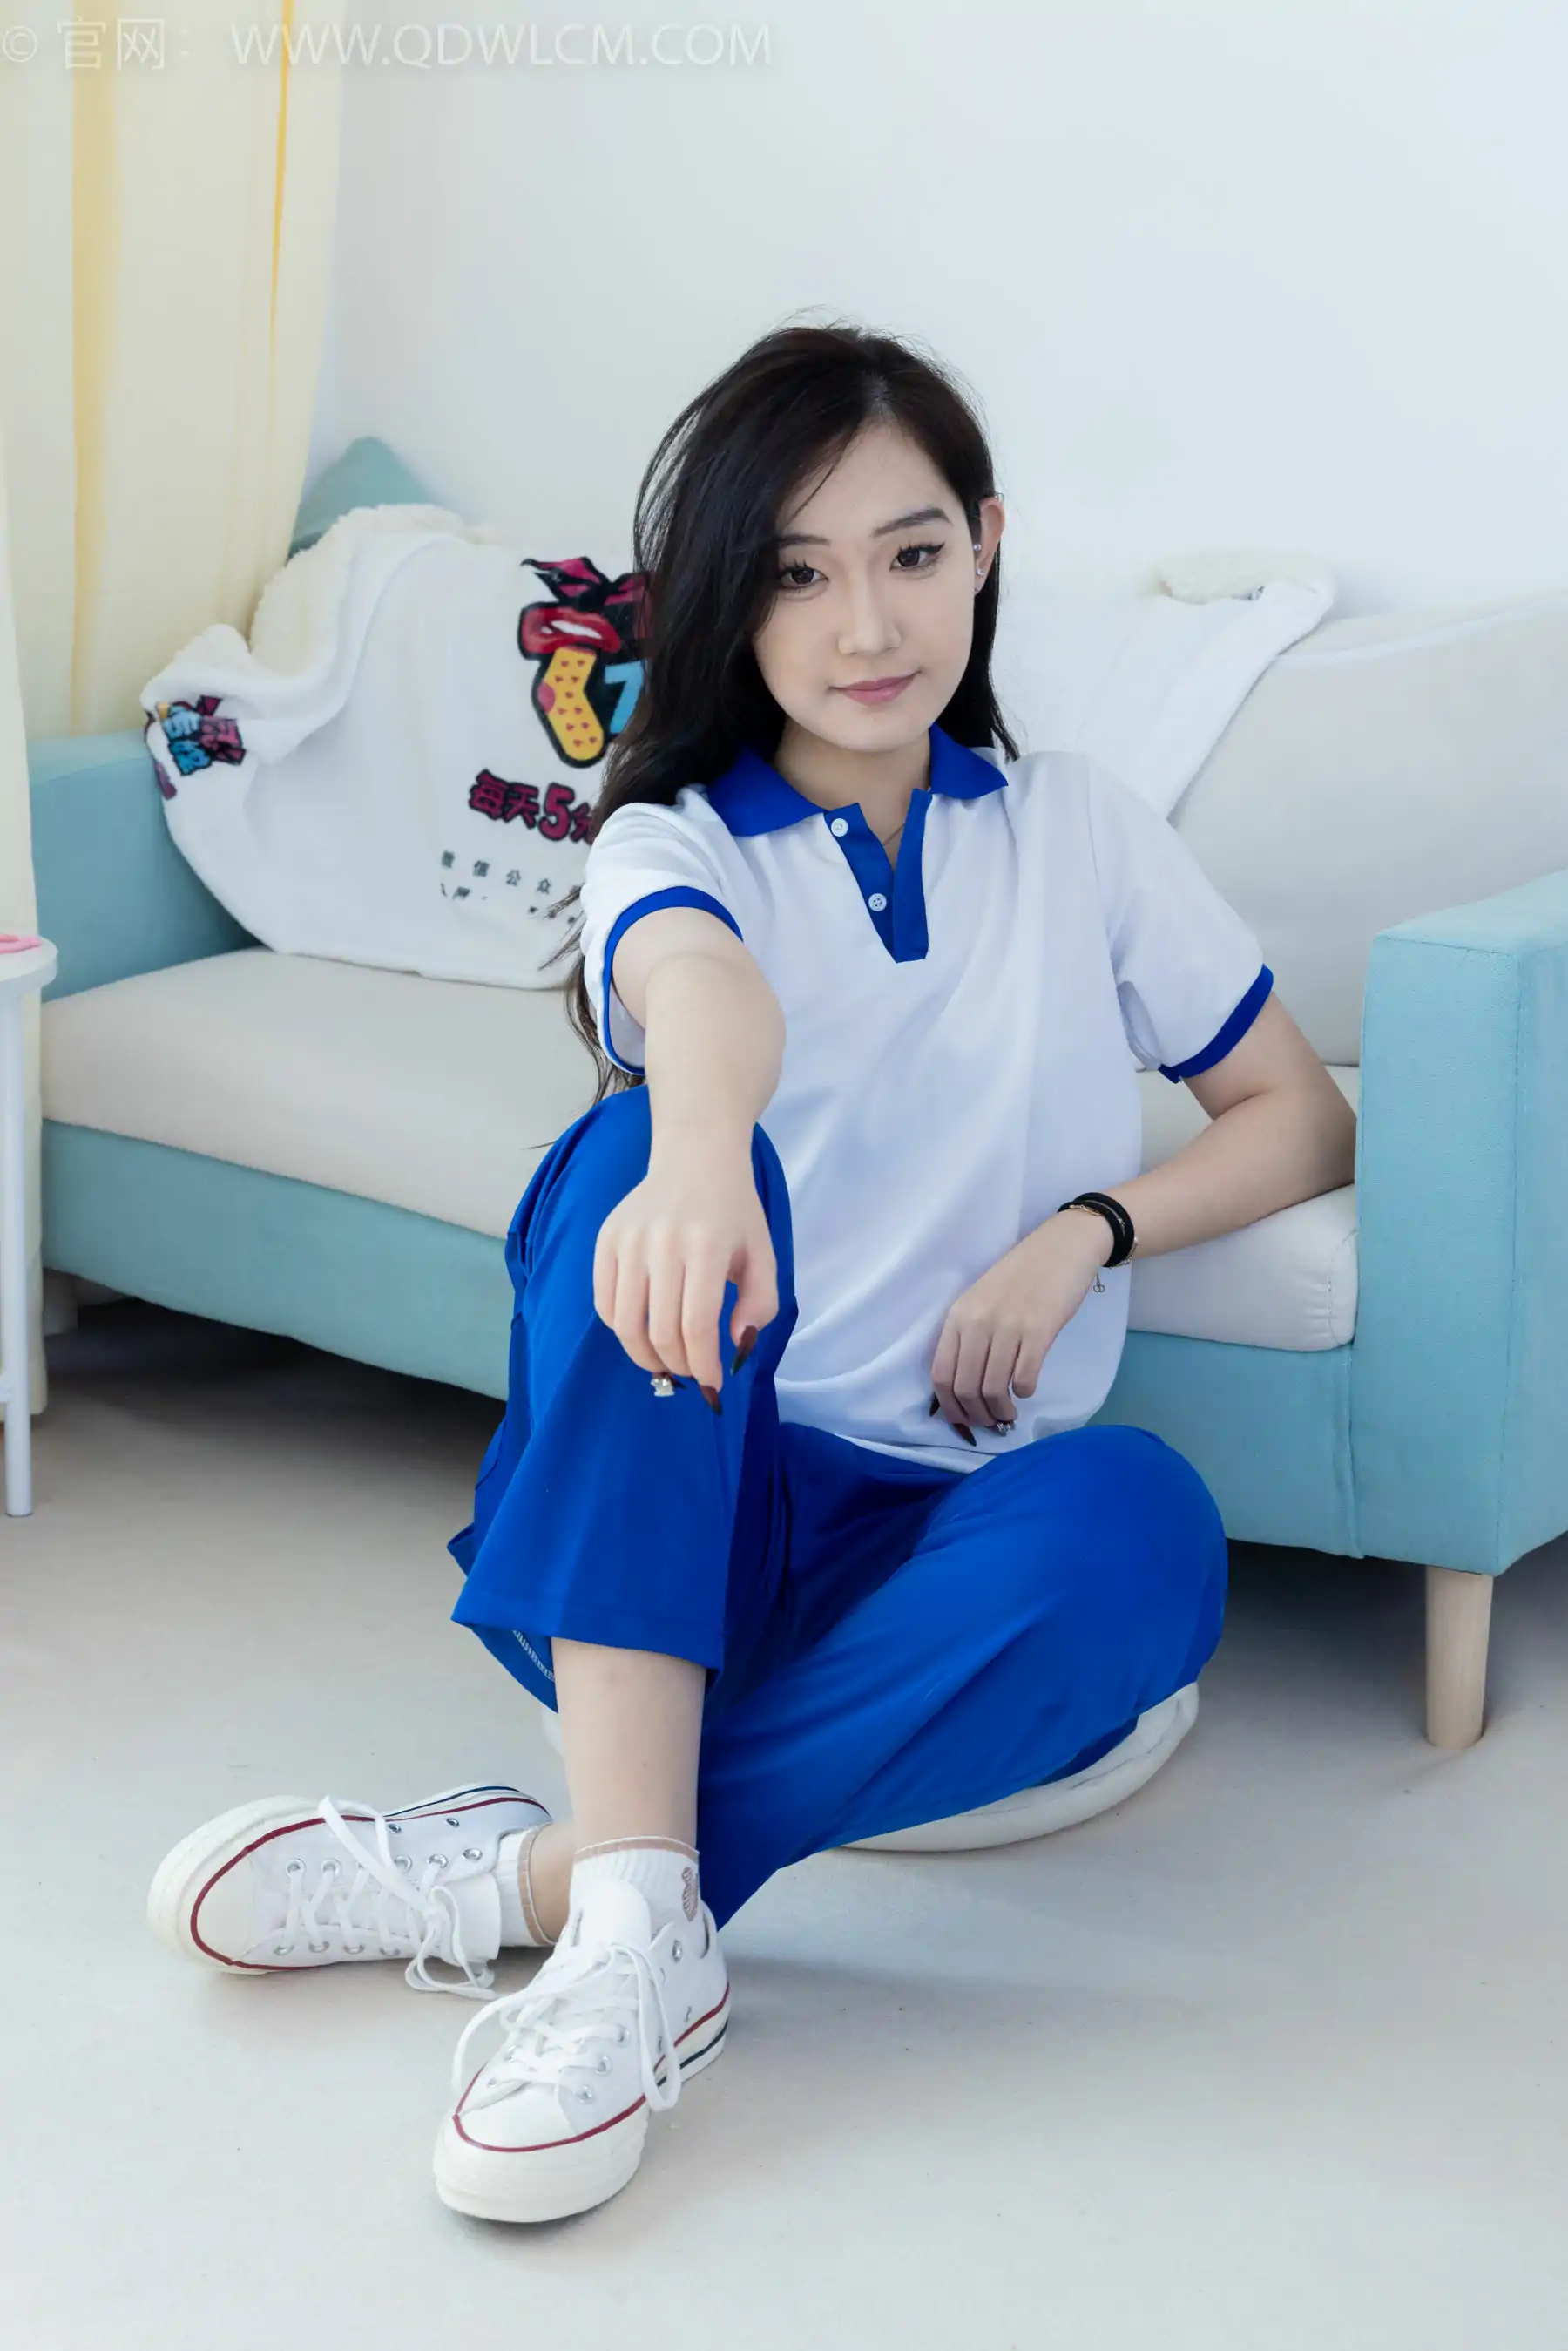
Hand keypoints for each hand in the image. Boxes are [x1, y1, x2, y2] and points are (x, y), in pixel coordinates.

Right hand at [592, 1137, 778, 1404]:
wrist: (696, 1160)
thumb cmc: (734, 1213)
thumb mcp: (763, 1255)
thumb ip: (760, 1305)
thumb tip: (735, 1346)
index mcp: (707, 1245)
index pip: (696, 1324)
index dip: (703, 1365)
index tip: (713, 1384)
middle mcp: (663, 1242)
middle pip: (661, 1329)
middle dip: (678, 1364)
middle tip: (692, 1373)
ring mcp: (629, 1239)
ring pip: (625, 1322)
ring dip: (646, 1356)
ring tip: (665, 1363)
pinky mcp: (606, 1239)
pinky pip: (604, 1301)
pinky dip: (621, 1328)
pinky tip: (643, 1332)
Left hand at [930, 1210, 1113, 1438]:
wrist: (1060, 1248)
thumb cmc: (1020, 1276)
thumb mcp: (981, 1301)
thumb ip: (969, 1336)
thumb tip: (965, 1388)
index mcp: (958, 1317)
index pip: (941, 1375)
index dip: (950, 1408)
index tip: (964, 1421)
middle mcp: (977, 1323)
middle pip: (966, 1389)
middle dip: (978, 1416)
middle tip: (992, 1422)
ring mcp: (1008, 1327)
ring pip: (994, 1389)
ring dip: (1002, 1411)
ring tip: (1010, 1413)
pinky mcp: (1039, 1331)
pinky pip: (1025, 1378)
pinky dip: (1025, 1392)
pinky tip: (1027, 1388)